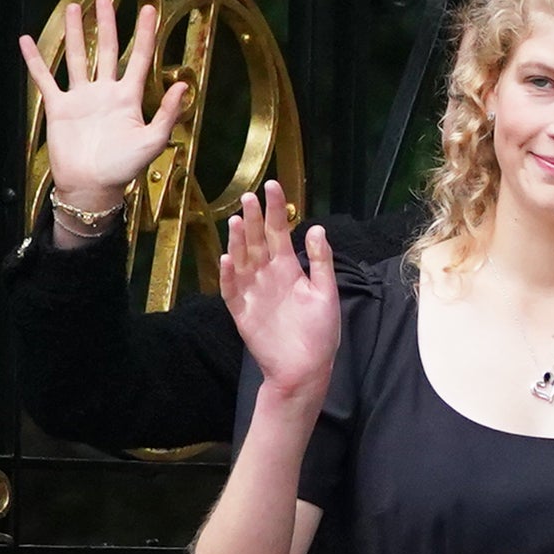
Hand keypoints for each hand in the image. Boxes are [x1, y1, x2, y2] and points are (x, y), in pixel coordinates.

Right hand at [18, 0, 189, 225]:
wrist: (91, 186)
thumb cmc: (124, 168)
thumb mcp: (152, 142)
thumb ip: (167, 114)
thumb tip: (183, 86)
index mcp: (129, 98)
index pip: (139, 58)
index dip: (145, 34)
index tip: (149, 10)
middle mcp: (105, 93)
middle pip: (107, 50)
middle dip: (107, 24)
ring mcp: (81, 98)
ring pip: (77, 57)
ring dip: (75, 33)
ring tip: (74, 8)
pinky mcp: (58, 107)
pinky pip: (44, 78)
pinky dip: (35, 60)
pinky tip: (26, 41)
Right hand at [216, 181, 337, 403]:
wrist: (305, 367)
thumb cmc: (320, 332)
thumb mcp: (326, 294)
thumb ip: (321, 262)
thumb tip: (317, 227)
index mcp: (289, 269)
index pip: (279, 232)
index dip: (275, 210)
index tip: (273, 186)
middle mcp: (268, 275)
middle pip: (256, 241)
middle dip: (252, 219)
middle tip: (249, 196)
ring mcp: (252, 291)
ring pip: (241, 260)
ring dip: (237, 241)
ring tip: (234, 221)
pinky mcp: (241, 310)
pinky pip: (231, 290)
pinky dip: (228, 276)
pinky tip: (227, 259)